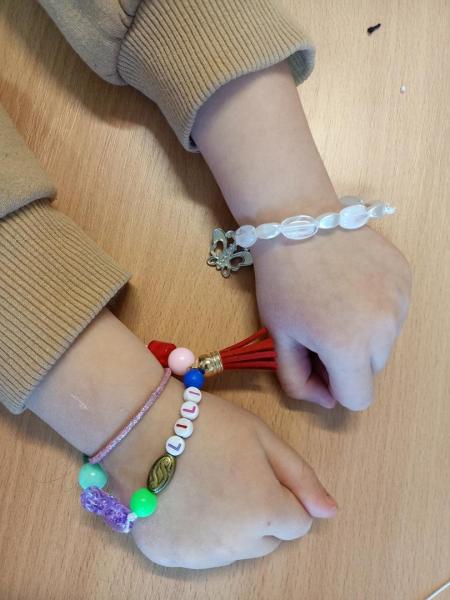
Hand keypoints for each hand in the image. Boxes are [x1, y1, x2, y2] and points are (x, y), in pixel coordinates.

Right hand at [104, 377, 336, 568]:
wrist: (140, 427)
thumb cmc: (207, 424)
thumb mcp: (262, 437)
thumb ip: (301, 478)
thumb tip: (330, 512)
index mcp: (266, 512)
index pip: (299, 523)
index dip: (284, 495)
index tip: (259, 471)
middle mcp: (236, 544)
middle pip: (267, 540)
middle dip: (261, 514)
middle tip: (232, 475)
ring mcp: (199, 556)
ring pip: (234, 551)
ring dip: (230, 528)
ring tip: (204, 486)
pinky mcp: (167, 557)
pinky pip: (198, 554)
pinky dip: (196, 536)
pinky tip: (180, 502)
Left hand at [251, 225, 411, 410]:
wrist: (297, 221)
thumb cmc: (281, 282)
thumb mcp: (279, 338)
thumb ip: (298, 381)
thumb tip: (327, 401)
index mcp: (349, 348)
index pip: (357, 399)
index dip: (333, 388)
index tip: (316, 362)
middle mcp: (384, 328)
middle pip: (371, 370)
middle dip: (347, 359)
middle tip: (321, 327)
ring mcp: (400, 300)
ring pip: (385, 340)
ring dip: (364, 333)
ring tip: (336, 301)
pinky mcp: (405, 278)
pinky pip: (394, 310)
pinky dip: (375, 307)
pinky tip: (351, 284)